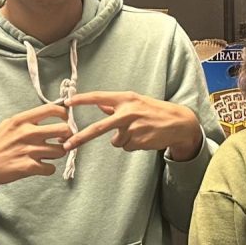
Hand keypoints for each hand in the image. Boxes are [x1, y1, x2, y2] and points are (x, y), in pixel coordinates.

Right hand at [0, 102, 72, 194]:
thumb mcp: (8, 124)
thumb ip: (28, 120)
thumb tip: (50, 115)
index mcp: (22, 120)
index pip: (52, 109)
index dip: (64, 114)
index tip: (65, 120)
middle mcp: (27, 133)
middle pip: (64, 130)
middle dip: (67, 136)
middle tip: (62, 140)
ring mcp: (29, 150)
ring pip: (61, 151)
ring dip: (57, 154)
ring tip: (48, 155)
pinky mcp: (28, 167)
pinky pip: (51, 168)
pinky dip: (48, 169)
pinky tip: (40, 167)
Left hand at [64, 91, 201, 160]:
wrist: (178, 122)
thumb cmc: (155, 111)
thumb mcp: (136, 102)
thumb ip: (116, 105)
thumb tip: (100, 105)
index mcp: (126, 99)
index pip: (99, 98)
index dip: (82, 100)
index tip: (67, 103)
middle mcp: (128, 112)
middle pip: (98, 127)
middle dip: (81, 137)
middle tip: (67, 145)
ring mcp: (133, 128)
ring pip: (116, 141)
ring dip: (124, 139)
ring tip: (139, 131)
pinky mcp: (139, 141)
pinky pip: (127, 146)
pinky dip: (133, 144)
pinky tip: (144, 137)